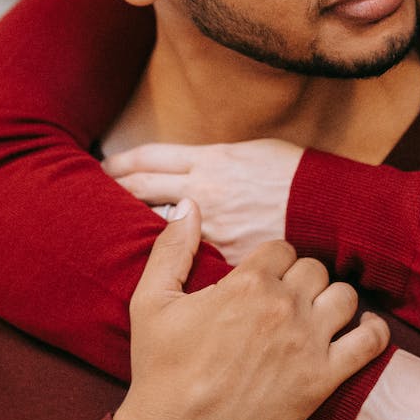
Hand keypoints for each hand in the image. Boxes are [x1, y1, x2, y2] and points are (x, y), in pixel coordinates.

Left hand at [103, 139, 303, 264]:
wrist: (330, 208)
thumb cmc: (296, 176)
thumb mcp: (252, 152)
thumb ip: (217, 160)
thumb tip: (193, 165)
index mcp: (210, 161)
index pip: (150, 158)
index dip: (121, 162)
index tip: (103, 167)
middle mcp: (203, 191)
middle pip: (143, 186)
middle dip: (115, 189)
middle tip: (90, 194)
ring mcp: (212, 226)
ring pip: (158, 222)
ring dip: (135, 222)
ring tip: (112, 228)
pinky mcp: (226, 255)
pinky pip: (188, 257)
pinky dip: (171, 257)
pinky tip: (158, 266)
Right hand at [114, 204, 389, 419]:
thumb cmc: (159, 369)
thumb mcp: (150, 300)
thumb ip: (172, 247)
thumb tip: (189, 205)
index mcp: (246, 283)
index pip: (283, 247)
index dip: (273, 262)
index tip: (264, 279)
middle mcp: (282, 306)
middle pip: (315, 268)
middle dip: (301, 280)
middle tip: (286, 301)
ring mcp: (307, 344)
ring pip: (345, 297)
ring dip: (333, 301)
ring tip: (316, 316)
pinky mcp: (322, 380)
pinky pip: (369, 343)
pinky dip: (373, 332)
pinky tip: (362, 331)